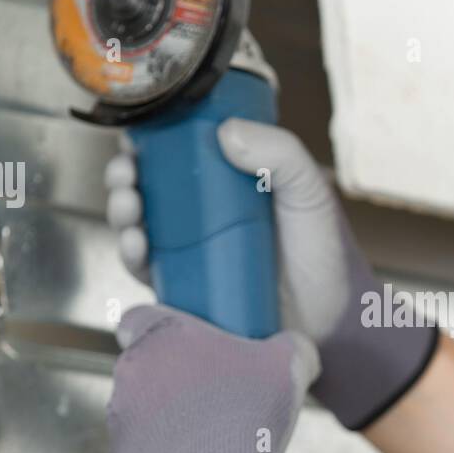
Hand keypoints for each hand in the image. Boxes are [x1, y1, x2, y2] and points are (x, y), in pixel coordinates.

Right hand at [104, 120, 437, 429]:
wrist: (332, 321)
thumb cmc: (322, 253)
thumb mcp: (308, 191)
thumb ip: (282, 153)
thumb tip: (227, 131)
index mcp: (227, 185)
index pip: (176, 155)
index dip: (149, 143)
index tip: (136, 137)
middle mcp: (202, 218)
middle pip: (147, 189)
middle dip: (124, 177)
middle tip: (126, 173)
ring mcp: (191, 255)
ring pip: (139, 227)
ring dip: (122, 213)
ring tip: (130, 207)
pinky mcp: (185, 292)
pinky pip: (148, 273)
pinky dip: (131, 257)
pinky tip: (136, 246)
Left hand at [106, 304, 318, 452]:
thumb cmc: (249, 412)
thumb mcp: (289, 365)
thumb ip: (291, 344)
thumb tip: (296, 346)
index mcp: (162, 334)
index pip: (136, 317)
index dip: (157, 328)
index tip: (183, 345)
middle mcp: (131, 368)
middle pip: (143, 362)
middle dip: (169, 373)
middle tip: (208, 389)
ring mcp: (120, 412)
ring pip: (137, 402)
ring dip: (162, 410)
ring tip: (202, 428)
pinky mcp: (121, 452)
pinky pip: (138, 442)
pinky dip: (158, 447)